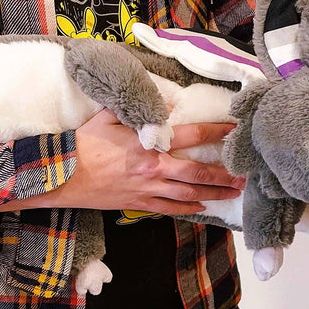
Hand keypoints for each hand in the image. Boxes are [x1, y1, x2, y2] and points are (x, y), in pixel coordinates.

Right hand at [0, 110, 244, 214]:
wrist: (62, 175)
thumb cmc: (84, 143)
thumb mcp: (109, 116)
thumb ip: (137, 108)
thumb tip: (162, 98)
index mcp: (149, 143)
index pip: (192, 135)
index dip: (216, 131)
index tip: (234, 129)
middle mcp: (154, 168)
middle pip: (198, 173)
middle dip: (224, 174)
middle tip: (245, 174)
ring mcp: (148, 189)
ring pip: (189, 195)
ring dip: (214, 194)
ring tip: (233, 193)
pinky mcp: (139, 204)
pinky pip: (170, 209)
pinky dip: (189, 209)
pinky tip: (203, 207)